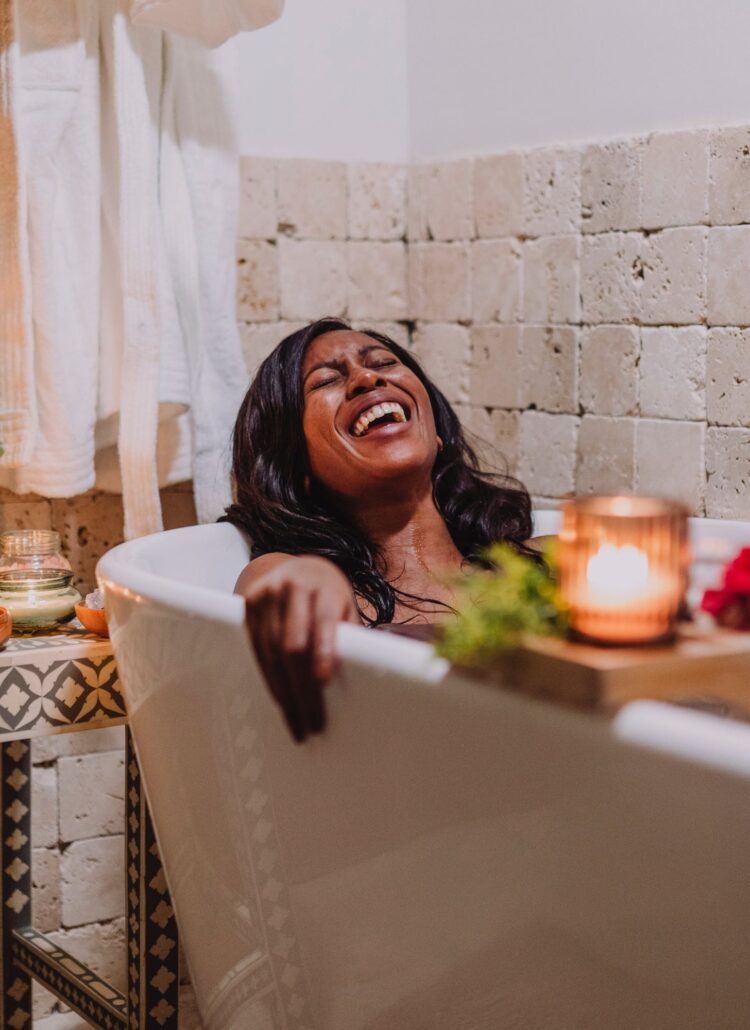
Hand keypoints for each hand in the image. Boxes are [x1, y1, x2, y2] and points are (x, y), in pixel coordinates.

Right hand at [241, 556, 358, 741]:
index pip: (323, 620)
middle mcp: (293, 587)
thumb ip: (347, 637)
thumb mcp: (345, 608)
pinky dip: (270, 679)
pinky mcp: (249, 604)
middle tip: (312, 724)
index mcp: (324, 586)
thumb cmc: (330, 597)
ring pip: (271, 652)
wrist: (297, 568)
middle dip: (302, 688)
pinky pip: (256, 650)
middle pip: (293, 644)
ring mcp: (267, 594)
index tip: (324, 683)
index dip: (322, 651)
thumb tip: (361, 681)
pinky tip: (281, 701)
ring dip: (284, 692)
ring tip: (297, 723)